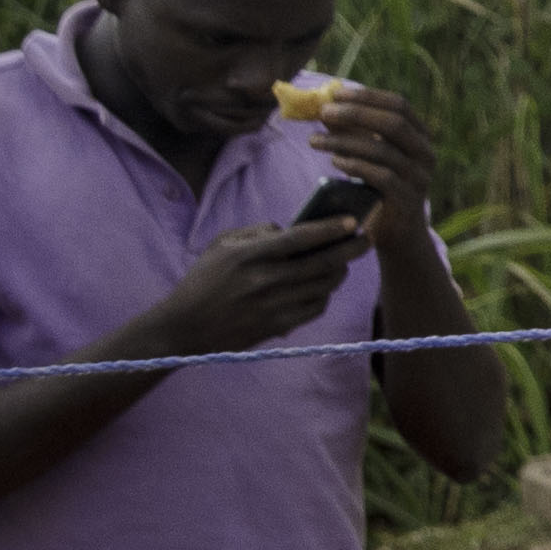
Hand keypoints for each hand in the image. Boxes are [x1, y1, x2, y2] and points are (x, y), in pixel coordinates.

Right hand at [134, 217, 370, 360]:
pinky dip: (325, 295)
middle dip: (351, 249)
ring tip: (344, 261)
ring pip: (323, 286)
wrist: (184, 328)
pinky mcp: (277, 326)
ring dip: (341, 271)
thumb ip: (257, 232)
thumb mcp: (220, 246)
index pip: (298, 238)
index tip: (352, 221)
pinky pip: (315, 307)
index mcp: (247, 256)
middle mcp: (263, 281)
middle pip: (321, 263)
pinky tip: (324, 286)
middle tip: (366, 239)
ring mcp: (272, 306)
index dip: (329, 229)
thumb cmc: (203, 280)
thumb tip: (292, 228)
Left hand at [304, 81, 439, 244]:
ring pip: (383, 150)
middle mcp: (426, 153)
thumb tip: (323, 105)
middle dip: (355, 114)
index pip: (399, 105)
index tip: (335, 94)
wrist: (398, 232)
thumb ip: (353, 131)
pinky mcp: (407, 199)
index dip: (367, 96)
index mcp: (421, 136)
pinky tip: (335, 162)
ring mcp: (420, 177)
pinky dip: (355, 166)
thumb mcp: (369, 154)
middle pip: (394, 123)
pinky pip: (381, 177)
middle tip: (323, 112)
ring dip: (344, 141)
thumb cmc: (379, 187)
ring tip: (314, 140)